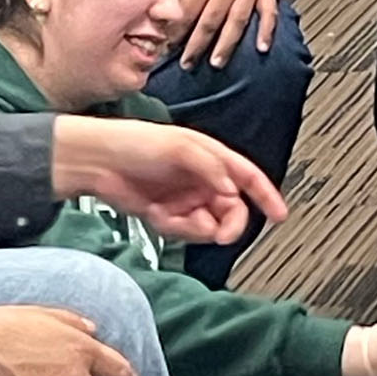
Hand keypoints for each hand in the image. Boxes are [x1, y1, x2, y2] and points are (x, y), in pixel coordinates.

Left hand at [54, 113, 286, 245]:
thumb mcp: (181, 147)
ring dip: (196, 227)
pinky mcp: (167, 216)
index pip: (248, 178)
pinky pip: (185, 232)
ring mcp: (185, 198)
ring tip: (175, 217)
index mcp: (211, 158)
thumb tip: (232, 191)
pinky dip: (175, 228)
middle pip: (233, 209)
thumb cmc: (135, 142)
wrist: (97, 162)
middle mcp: (201, 179)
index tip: (279, 216)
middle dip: (228, 223)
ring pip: (209, 225)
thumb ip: (212, 168)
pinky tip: (159, 215)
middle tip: (220, 232)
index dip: (267, 196)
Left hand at [178, 0, 278, 68]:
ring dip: (225, 44)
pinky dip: (266, 31)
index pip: (188, 10)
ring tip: (216, 63)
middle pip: (209, 20)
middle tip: (187, 65)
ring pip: (235, 21)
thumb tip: (160, 10)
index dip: (177, 30)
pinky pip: (268, 14)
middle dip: (196, 44)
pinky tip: (262, 48)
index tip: (168, 48)